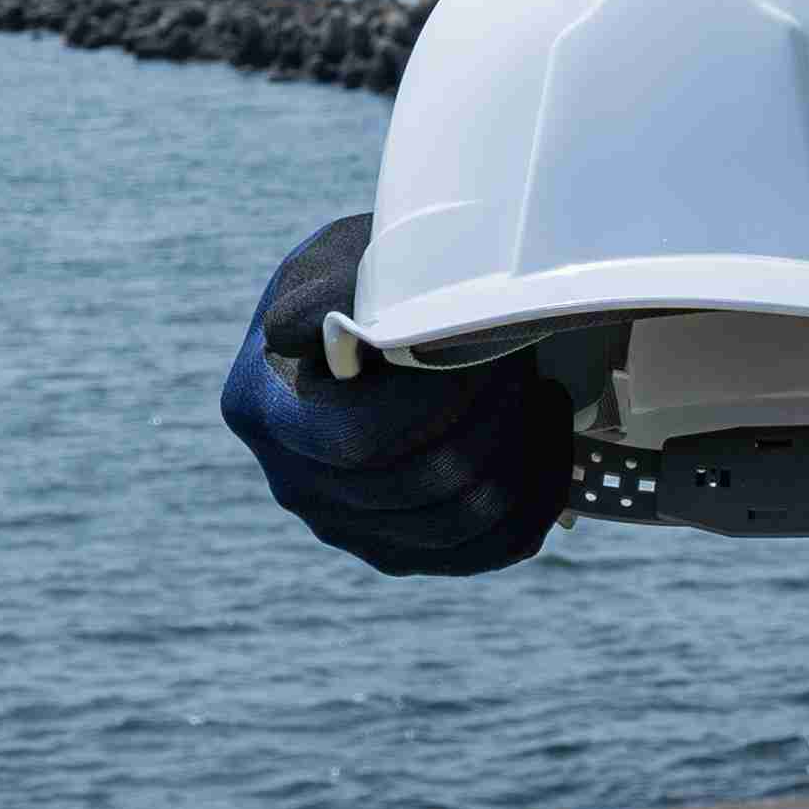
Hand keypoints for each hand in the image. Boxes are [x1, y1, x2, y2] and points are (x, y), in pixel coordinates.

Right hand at [217, 213, 570, 575]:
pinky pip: (488, 549)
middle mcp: (295, 484)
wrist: (385, 317)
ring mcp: (348, 528)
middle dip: (494, 419)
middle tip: (525, 361)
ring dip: (522, 454)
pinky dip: (536, 498)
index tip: (486, 345)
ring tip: (541, 393)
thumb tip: (296, 334)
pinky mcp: (402, 550)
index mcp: (262, 410)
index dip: (437, 401)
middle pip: (419, 484)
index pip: (358, 439)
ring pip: (462, 523)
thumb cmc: (367, 277)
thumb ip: (328, 289)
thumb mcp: (342, 259)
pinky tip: (546, 438)